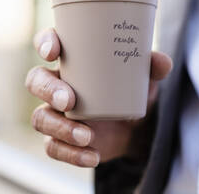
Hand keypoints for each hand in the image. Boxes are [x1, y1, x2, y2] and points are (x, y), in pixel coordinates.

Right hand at [25, 28, 171, 167]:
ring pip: (40, 117)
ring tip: (87, 136)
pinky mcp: (61, 139)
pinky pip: (53, 147)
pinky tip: (92, 155)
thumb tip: (162, 61)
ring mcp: (56, 113)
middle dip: (48, 90)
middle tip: (69, 101)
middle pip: (36, 81)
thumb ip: (153, 66)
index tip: (52, 52)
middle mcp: (58, 84)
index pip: (49, 44)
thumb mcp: (144, 76)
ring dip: (60, 128)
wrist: (136, 127)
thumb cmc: (131, 89)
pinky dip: (71, 154)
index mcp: (73, 61)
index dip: (45, 43)